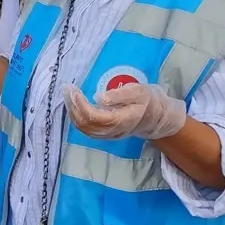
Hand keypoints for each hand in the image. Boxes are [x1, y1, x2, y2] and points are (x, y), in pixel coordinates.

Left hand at [63, 83, 186, 139]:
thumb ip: (120, 95)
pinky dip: (77, 118)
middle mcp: (114, 131)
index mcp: (123, 119)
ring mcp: (110, 135)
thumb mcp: (139, 92)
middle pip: (86, 124)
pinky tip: (74, 106)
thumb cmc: (148, 101)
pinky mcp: (106, 134)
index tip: (74, 89)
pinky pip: (87, 130)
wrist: (158, 117)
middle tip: (67, 89)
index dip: (81, 104)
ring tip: (68, 96)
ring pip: (84, 129)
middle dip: (73, 106)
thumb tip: (98, 98)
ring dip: (72, 112)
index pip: (95, 116)